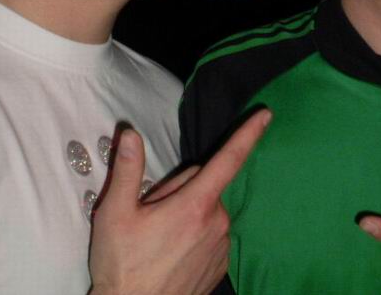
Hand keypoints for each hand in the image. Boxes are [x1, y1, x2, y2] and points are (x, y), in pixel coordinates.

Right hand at [89, 109, 271, 294]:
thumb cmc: (122, 265)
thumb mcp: (114, 214)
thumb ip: (127, 169)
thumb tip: (131, 134)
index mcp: (195, 205)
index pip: (229, 159)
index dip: (248, 134)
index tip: (266, 114)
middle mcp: (217, 223)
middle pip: (202, 184)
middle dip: (180, 189)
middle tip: (149, 213)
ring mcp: (221, 246)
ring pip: (205, 209)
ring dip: (186, 212)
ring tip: (157, 237)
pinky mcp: (220, 266)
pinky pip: (210, 232)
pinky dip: (193, 234)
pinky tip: (170, 252)